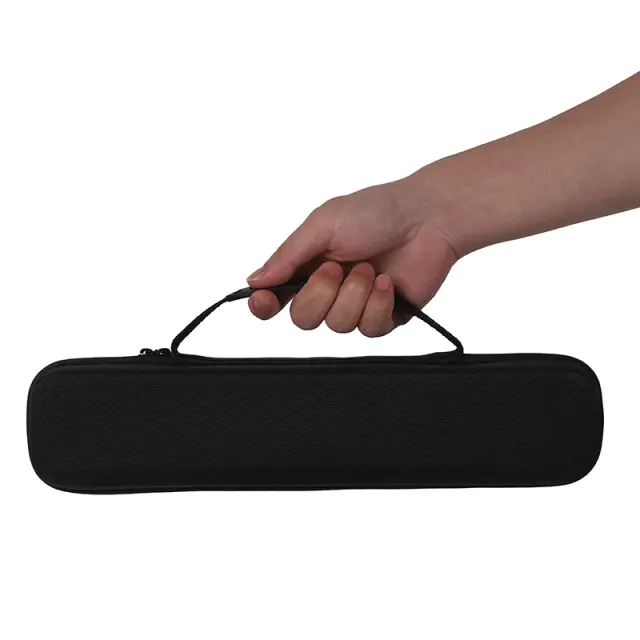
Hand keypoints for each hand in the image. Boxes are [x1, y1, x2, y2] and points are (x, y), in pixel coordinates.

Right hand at [246, 177, 458, 336]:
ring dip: (354, 295)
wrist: (429, 219)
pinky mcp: (383, 317)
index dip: (264, 305)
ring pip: (336, 326)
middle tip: (338, 268)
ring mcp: (356, 305)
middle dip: (320, 294)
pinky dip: (377, 305)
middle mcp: (328, 288)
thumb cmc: (377, 211)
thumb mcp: (323, 224)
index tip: (264, 301)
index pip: (275, 296)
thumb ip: (288, 255)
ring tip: (372, 269)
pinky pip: (368, 330)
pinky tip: (387, 283)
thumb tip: (254, 280)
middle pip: (303, 319)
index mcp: (308, 264)